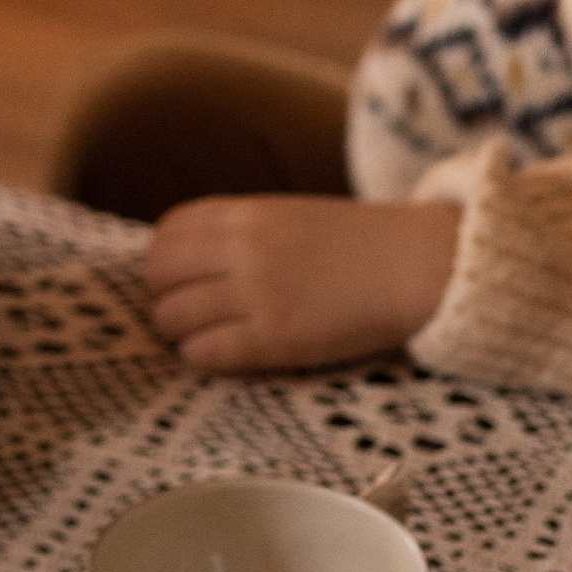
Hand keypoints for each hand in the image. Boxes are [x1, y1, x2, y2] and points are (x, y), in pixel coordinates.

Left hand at [142, 194, 461, 373]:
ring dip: (178, 333)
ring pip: (172, 317)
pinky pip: (205, 353)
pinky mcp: (274, 338)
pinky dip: (199, 358)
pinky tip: (220, 356)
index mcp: (246, 213)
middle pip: (158, 276)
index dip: (163, 262)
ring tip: (202, 338)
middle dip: (163, 298)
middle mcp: (242, 248)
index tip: (178, 280)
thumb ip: (239, 230)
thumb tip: (187, 258)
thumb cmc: (355, 244)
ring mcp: (256, 293)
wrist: (413, 266)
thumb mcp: (288, 215)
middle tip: (185, 314)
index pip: (166, 234)